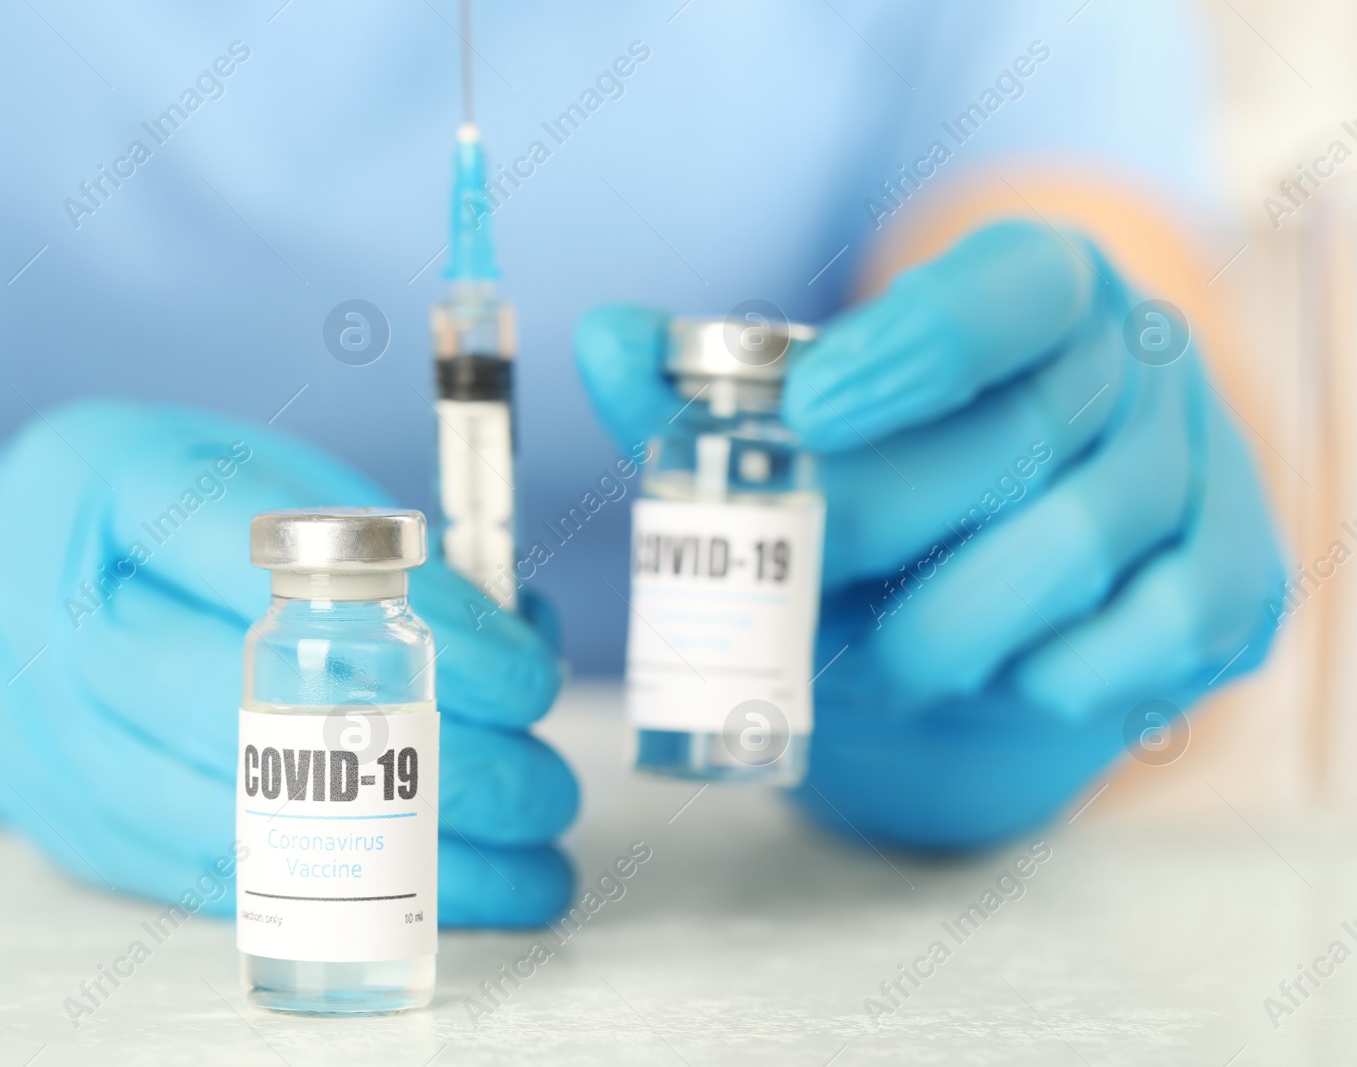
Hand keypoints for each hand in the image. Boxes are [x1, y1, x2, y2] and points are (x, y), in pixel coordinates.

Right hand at [0, 400, 575, 921]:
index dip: (428, 629)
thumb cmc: (127, 523)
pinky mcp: (82, 826)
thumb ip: (352, 524)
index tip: (526, 676)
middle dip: (434, 767)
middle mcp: (74, 621)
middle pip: (273, 713)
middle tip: (545, 786)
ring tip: (527, 867)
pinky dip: (341, 893)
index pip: (298, 565)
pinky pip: (224, 876)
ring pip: (254, 822)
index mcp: (113, 488)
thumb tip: (506, 616)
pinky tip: (437, 898)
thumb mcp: (222, 466)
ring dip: (407, 860)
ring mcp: (65, 740)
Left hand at [575, 220, 1283, 849]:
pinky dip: (1046, 678)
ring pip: (1072, 547)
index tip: (805, 414)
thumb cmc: (897, 498)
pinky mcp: (1235, 583)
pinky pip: (1147, 639)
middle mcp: (1139, 358)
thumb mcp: (806, 442)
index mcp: (1040, 285)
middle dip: (880, 527)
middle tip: (790, 586)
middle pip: (1016, 438)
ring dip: (943, 625)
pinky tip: (988, 677)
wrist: (1002, 607)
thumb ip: (707, 395)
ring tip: (865, 660)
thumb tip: (606, 340)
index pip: (1002, 291)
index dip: (910, 348)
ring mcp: (1203, 467)